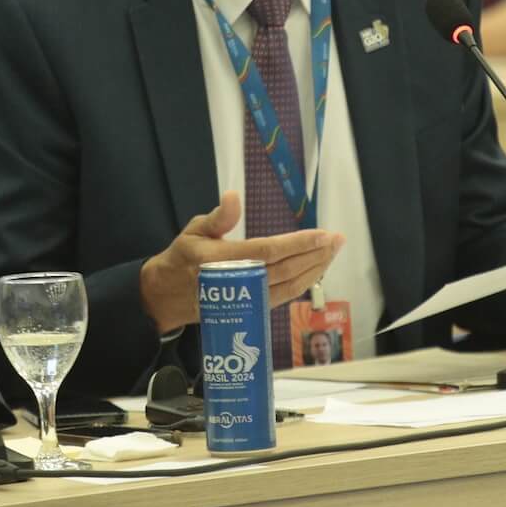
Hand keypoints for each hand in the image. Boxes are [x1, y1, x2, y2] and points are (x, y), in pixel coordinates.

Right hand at [138, 191, 343, 332]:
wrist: (168, 297)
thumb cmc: (183, 257)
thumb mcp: (193, 230)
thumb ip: (218, 217)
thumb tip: (234, 196)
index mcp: (220, 260)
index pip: (266, 251)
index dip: (297, 244)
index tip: (322, 234)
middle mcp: (236, 283)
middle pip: (284, 271)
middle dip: (314, 255)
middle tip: (337, 240)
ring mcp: (245, 301)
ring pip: (288, 287)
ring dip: (314, 270)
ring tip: (332, 253)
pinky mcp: (250, 310)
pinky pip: (283, 298)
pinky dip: (303, 284)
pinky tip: (315, 270)